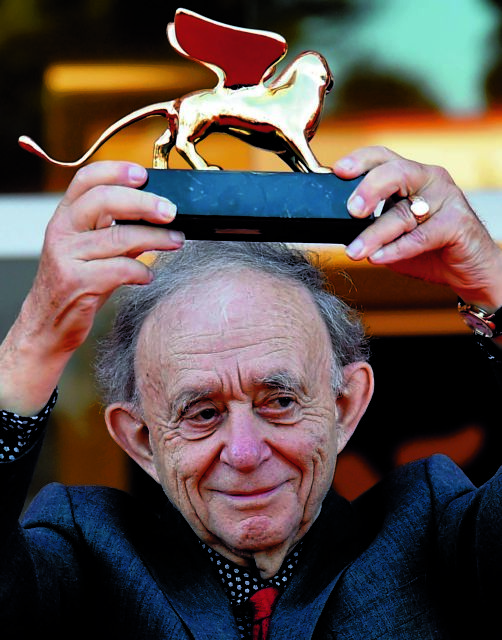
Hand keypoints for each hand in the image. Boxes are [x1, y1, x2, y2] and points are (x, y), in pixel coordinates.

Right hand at [0, 161, 182, 413]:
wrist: (48, 323)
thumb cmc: (78, 281)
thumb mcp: (94, 249)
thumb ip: (120, 229)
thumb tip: (160, 214)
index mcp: (67, 216)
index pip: (87, 179)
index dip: (116, 171)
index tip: (143, 174)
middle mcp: (63, 231)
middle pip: (103, 201)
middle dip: (143, 202)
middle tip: (171, 210)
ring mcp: (67, 256)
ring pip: (118, 237)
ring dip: (155, 238)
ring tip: (176, 241)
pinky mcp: (77, 283)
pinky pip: (119, 270)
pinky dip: (141, 271)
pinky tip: (149, 275)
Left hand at [334, 146, 501, 310]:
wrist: (466, 269)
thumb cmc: (427, 248)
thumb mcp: (391, 233)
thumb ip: (369, 225)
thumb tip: (336, 229)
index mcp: (410, 176)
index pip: (382, 158)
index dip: (359, 161)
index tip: (338, 171)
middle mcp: (429, 180)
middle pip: (395, 172)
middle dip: (369, 189)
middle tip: (351, 211)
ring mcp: (446, 198)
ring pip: (404, 212)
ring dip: (375, 235)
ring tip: (355, 252)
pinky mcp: (458, 222)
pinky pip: (421, 235)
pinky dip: (397, 249)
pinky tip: (379, 258)